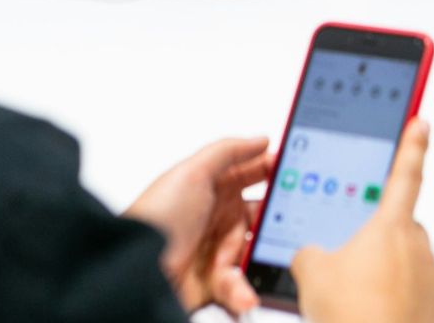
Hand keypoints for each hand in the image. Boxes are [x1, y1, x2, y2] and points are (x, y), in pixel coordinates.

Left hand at [124, 136, 274, 315]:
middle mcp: (216, 217)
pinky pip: (239, 285)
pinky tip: (243, 293)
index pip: (252, 173)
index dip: (273, 171)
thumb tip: (260, 139)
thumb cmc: (157, 219)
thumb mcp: (192, 172)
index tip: (297, 173)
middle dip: (271, 222)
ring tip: (245, 263)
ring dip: (253, 259)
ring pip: (252, 251)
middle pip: (259, 216)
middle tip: (285, 224)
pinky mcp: (214, 282)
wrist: (135, 271)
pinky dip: (243, 291)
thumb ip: (228, 151)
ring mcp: (215, 250)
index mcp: (212, 188)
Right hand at [292, 120, 433, 322]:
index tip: (420, 122)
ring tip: (364, 306)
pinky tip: (388, 319)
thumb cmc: (353, 315)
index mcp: (390, 227)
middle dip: (378, 247)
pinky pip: (427, 302)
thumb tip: (312, 256)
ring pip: (412, 269)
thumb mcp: (310, 274)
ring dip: (392, 281)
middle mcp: (419, 249)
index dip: (411, 145)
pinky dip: (410, 309)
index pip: (404, 174)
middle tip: (352, 274)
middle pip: (400, 233)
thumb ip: (310, 254)